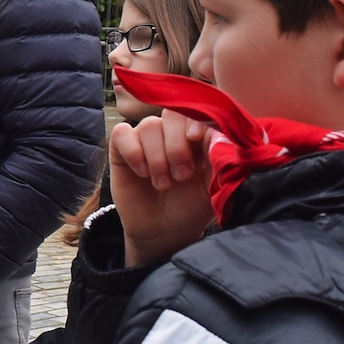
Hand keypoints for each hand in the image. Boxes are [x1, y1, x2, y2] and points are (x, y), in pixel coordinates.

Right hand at [110, 110, 214, 266]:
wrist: (163, 232)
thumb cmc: (191, 208)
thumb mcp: (214, 186)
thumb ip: (220, 158)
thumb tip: (221, 135)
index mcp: (198, 137)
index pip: (197, 111)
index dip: (195, 119)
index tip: (196, 138)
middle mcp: (172, 134)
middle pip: (172, 114)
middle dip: (177, 146)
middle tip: (182, 176)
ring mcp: (146, 140)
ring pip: (149, 126)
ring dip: (157, 158)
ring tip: (163, 184)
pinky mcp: (122, 150)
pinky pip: (122, 133)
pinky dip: (133, 152)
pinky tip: (141, 172)